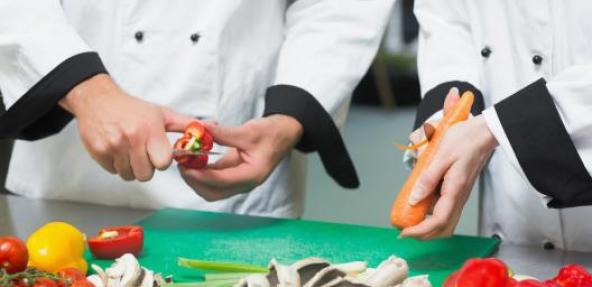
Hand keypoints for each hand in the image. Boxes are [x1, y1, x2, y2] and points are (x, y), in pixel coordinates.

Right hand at [60, 74, 193, 180]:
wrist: (98, 99)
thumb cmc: (132, 108)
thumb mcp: (162, 113)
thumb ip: (185, 125)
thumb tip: (210, 129)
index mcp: (150, 130)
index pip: (163, 163)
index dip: (162, 161)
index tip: (159, 153)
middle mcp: (132, 138)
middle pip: (146, 174)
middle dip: (147, 167)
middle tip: (143, 153)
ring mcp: (113, 146)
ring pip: (129, 175)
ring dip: (131, 167)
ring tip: (129, 150)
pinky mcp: (99, 152)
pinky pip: (113, 172)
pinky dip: (116, 165)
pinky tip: (117, 149)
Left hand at [179, 115, 302, 200]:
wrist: (283, 133)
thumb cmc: (272, 133)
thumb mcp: (248, 131)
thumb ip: (223, 133)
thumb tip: (201, 128)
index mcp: (252, 175)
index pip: (221, 181)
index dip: (201, 175)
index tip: (185, 166)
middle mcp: (245, 183)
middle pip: (213, 192)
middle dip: (194, 181)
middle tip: (182, 164)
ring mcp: (239, 181)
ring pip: (211, 189)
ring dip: (196, 178)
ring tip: (185, 161)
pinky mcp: (234, 175)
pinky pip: (214, 179)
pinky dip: (202, 172)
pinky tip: (194, 159)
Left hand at [400, 114, 497, 239]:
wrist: (482, 134)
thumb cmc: (464, 140)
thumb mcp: (441, 156)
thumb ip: (428, 179)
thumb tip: (414, 199)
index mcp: (455, 190)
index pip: (438, 221)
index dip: (420, 231)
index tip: (404, 232)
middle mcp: (459, 197)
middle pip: (443, 228)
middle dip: (423, 234)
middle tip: (404, 230)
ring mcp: (459, 196)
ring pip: (445, 222)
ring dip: (427, 227)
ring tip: (409, 221)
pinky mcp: (458, 191)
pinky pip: (445, 210)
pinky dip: (431, 216)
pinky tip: (419, 207)